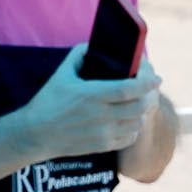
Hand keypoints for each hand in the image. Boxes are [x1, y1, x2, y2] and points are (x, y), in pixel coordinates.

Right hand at [14, 44, 163, 159]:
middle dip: (149, 96)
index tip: (156, 78)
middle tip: (151, 90)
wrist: (35, 134)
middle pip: (139, 107)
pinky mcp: (102, 146)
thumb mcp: (61, 74)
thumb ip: (79, 55)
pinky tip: (128, 120)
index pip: (129, 88)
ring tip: (139, 103)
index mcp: (92, 94)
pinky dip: (133, 128)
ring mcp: (103, 133)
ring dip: (141, 112)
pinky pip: (129, 138)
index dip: (147, 83)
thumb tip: (93, 46)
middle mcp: (100, 115)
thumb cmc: (48, 101)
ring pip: (137, 123)